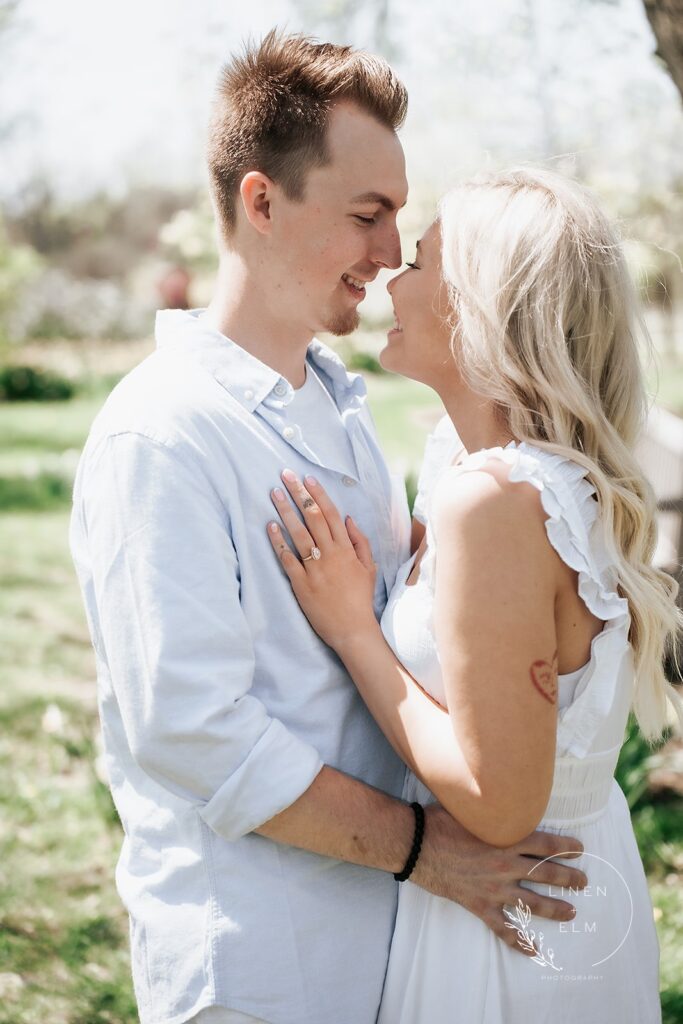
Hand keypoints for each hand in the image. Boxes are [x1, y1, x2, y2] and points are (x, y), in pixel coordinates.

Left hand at [267, 470, 378, 647]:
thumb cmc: (360, 598)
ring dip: (285, 511)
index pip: (331, 514)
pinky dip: (278, 542)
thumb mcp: (368, 567)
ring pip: (299, 534)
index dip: (318, 494)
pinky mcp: (301, 584)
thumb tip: (348, 518)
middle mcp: (330, 555)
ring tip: (274, 494)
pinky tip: (270, 526)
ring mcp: (315, 569)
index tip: (308, 478)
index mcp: (346, 549)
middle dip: (299, 494)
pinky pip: (288, 559)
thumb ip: (360, 541)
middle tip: (285, 475)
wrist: (353, 629)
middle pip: (313, 518)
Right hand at [414, 806, 587, 956]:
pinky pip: (503, 927)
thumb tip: (505, 795)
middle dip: (568, 879)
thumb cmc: (440, 821)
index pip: (546, 845)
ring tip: (571, 912)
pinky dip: (519, 940)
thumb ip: (493, 808)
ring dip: (555, 908)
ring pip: (532, 902)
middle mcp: (505, 865)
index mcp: (506, 839)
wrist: (416, 844)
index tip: (580, 850)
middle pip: (546, 873)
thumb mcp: (471, 807)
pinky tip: (533, 949)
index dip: (566, 848)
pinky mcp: (479, 905)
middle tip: (583, 882)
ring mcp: (494, 888)